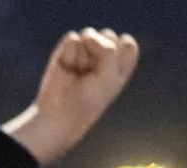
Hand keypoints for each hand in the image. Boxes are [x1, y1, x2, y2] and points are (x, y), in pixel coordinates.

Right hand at [4, 28, 138, 164]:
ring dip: (82, 58)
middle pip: (108, 35)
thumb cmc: (87, 101)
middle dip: (99, 53)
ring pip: (89, 36)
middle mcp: (104, 55)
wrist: (58, 113)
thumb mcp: (109, 77)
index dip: (118, 55)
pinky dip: (68, 54)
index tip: (109, 74)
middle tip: (90, 74)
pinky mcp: (66, 49)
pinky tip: (66, 68)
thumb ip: (107, 49)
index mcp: (121, 64)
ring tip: (77, 74)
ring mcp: (85, 51)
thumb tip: (85, 34)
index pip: (127, 44)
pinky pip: (72, 39)